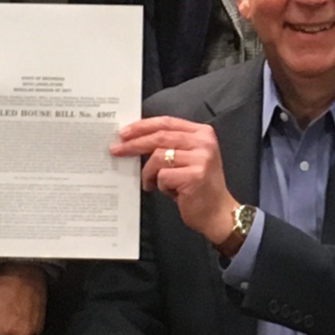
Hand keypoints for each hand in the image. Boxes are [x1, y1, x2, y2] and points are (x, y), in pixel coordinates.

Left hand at [109, 116, 238, 246]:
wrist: (217, 213)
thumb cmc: (198, 187)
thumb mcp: (188, 159)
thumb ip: (169, 146)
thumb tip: (134, 140)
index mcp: (202, 133)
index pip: (167, 122)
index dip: (142, 126)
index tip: (124, 132)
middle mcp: (204, 143)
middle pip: (160, 136)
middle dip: (134, 143)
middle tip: (116, 150)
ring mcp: (201, 159)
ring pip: (158, 157)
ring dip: (148, 173)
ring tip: (150, 183)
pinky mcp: (195, 176)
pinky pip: (163, 176)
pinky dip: (160, 186)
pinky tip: (169, 192)